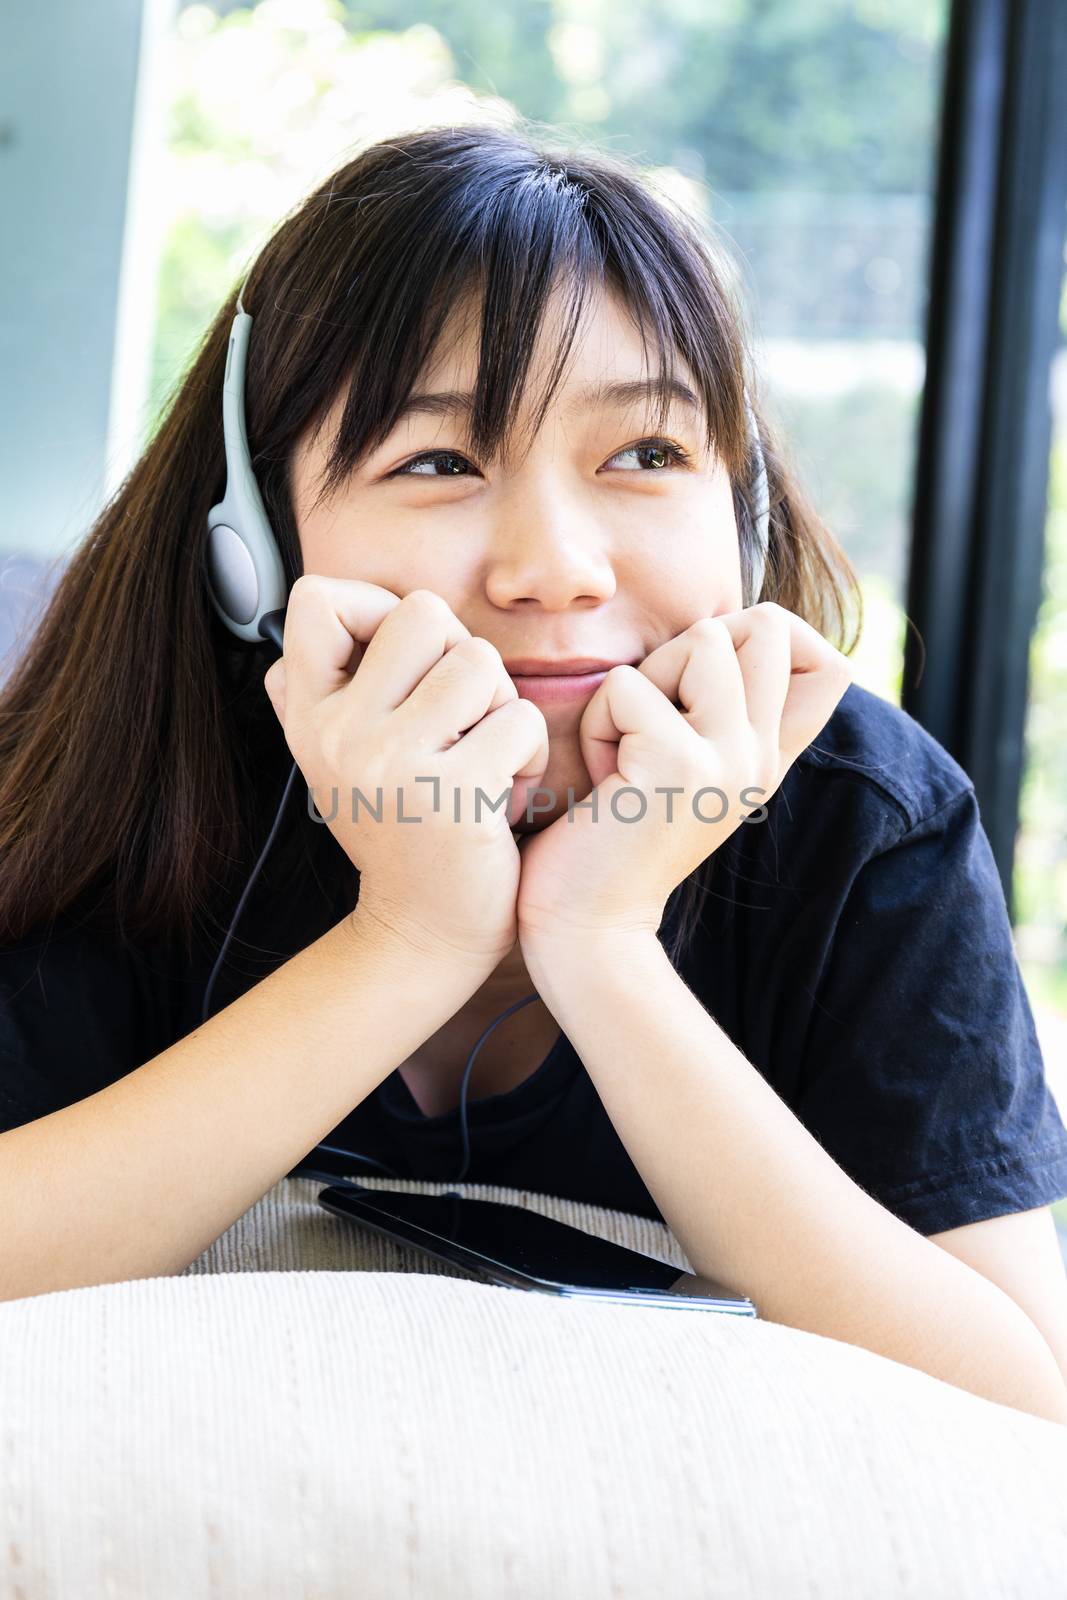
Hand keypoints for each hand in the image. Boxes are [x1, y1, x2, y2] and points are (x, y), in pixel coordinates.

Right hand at [263, 575, 549, 970]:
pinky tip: (504, 796)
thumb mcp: (335, 759)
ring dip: (501, 707)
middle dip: (460, 654)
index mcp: (310, 718)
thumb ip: (318, 688)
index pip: (317, 599)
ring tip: (483, 757)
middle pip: (422, 613)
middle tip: (461, 717)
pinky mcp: (454, 794)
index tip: (403, 662)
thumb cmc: (399, 831)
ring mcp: (393, 763)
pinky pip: (521, 720)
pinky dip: (529, 756)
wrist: (424, 934)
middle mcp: (340, 735)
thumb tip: (313, 609)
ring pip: (480, 661)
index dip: (375, 608)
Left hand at [515, 602, 852, 947]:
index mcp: (769, 759)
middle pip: (769, 625)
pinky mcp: (680, 763)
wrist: (588, 928)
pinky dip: (598, 722)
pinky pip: (628, 685)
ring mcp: (730, 759)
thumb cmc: (614, 838)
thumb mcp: (688, 770)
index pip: (831, 664)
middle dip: (693, 647)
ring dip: (642, 683)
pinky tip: (604, 779)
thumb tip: (730, 634)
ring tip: (626, 750)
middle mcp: (762, 757)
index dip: (773, 637)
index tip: (708, 680)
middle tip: (653, 716)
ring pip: (703, 639)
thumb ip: (721, 714)